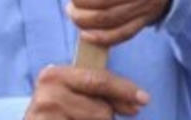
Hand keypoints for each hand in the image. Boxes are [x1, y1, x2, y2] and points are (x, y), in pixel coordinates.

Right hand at [25, 64, 149, 119]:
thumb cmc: (56, 113)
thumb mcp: (71, 94)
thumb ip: (97, 89)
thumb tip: (136, 103)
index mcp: (53, 75)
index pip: (98, 80)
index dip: (123, 89)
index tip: (144, 99)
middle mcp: (47, 94)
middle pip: (101, 110)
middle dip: (108, 117)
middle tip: (111, 117)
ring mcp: (45, 117)